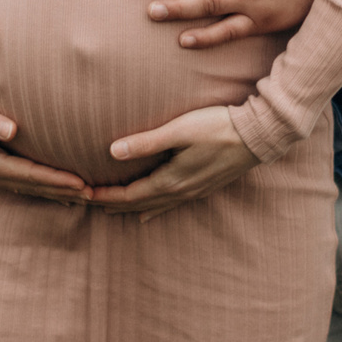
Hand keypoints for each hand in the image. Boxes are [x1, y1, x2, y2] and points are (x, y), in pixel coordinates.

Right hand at [0, 85, 91, 204]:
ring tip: (88, 194)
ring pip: (31, 186)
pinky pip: (25, 180)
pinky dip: (46, 185)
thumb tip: (12, 131)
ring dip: (59, 191)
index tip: (82, 183)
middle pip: (34, 186)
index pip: (28, 175)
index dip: (55, 180)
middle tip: (96, 195)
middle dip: (64, 191)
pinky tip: (64, 188)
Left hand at [87, 106, 258, 218]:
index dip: (106, 197)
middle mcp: (180, 192)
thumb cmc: (218, 127)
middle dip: (113, 205)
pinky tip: (150, 213)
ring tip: (111, 211)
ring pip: (155, 207)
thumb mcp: (179, 130)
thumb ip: (146, 142)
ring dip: (131, 209)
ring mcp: (193, 192)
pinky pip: (170, 205)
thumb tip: (112, 151)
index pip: (130, 195)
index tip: (84, 195)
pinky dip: (153, 209)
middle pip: (139, 205)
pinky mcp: (204, 187)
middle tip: (88, 205)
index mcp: (171, 180)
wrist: (258, 136)